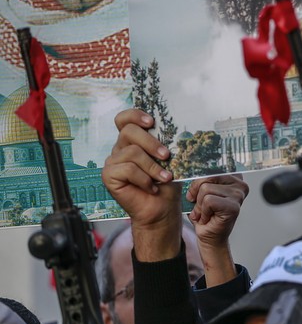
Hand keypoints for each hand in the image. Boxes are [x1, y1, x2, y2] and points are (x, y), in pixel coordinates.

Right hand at [102, 109, 180, 259]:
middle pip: (129, 131)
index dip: (135, 115)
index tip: (151, 122)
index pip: (124, 119)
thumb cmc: (166, 183)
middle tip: (166, 155)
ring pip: (132, 152)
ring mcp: (113, 162)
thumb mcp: (169, 159)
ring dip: (153, 166)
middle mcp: (120, 148)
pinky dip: (144, 179)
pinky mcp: (109, 176)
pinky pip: (127, 169)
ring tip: (164, 177)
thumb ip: (163, 142)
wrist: (162, 209)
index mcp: (133, 141)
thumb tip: (171, 129)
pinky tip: (151, 187)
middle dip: (151, 142)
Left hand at [186, 175, 248, 250]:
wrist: (209, 236)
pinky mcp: (234, 206)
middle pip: (206, 177)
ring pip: (206, 189)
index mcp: (233, 177)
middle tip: (200, 206)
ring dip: (200, 205)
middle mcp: (240, 184)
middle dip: (197, 193)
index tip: (197, 193)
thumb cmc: (206, 214)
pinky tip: (208, 218)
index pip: (209, 168)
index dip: (198, 181)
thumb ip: (201, 179)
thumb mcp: (200, 191)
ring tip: (205, 213)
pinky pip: (208, 201)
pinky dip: (203, 211)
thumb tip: (190, 171)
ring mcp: (238, 195)